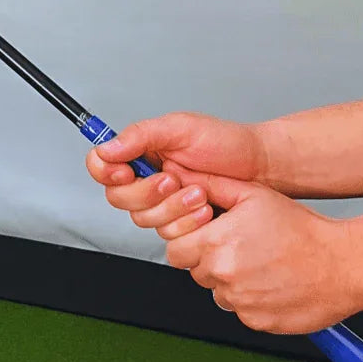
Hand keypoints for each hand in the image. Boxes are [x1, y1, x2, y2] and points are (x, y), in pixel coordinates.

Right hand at [85, 112, 267, 232]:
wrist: (261, 169)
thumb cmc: (226, 143)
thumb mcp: (180, 128)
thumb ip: (140, 135)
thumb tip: (107, 147)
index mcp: (140, 152)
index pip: (101, 164)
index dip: (104, 172)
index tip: (124, 171)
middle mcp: (146, 178)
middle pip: (118, 197)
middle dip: (146, 193)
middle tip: (172, 180)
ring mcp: (162, 203)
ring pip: (142, 218)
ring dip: (171, 208)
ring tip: (198, 193)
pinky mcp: (179, 223)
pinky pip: (166, 233)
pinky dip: (187, 223)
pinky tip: (205, 210)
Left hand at [165, 174, 358, 332]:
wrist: (344, 265)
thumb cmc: (302, 228)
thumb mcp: (254, 195)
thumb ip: (213, 187)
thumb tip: (184, 180)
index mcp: (216, 243)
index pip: (175, 250)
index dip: (187, 242)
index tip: (205, 237)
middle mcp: (224, 275)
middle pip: (195, 272)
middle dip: (208, 260)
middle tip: (238, 248)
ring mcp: (241, 301)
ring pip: (218, 292)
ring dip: (230, 281)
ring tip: (260, 264)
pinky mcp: (258, 322)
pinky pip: (242, 310)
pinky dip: (252, 300)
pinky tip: (272, 282)